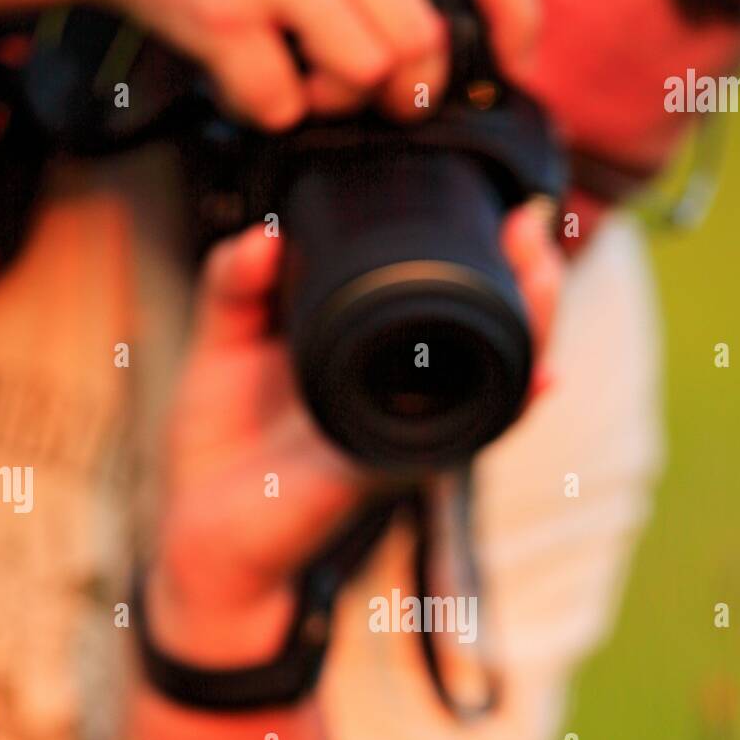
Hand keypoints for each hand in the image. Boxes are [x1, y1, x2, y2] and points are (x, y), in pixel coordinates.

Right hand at [84, 0, 539, 126]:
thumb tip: (462, 50)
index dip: (512, 15)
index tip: (514, 59)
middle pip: (420, 42)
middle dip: (406, 87)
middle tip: (379, 90)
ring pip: (364, 72)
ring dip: (335, 97)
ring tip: (302, 73)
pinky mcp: (223, 12)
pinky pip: (282, 104)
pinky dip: (269, 109)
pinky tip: (249, 77)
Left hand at [148, 203, 560, 668]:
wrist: (198, 531)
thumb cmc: (220, 446)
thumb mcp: (222, 345)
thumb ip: (235, 285)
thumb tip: (264, 233)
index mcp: (368, 360)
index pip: (441, 307)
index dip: (484, 260)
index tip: (499, 208)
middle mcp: (403, 399)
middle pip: (495, 339)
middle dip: (533, 283)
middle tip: (529, 226)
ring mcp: (407, 436)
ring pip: (499, 384)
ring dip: (534, 331)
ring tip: (541, 275)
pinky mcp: (392, 469)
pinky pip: (464, 438)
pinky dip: (503, 408)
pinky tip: (535, 377)